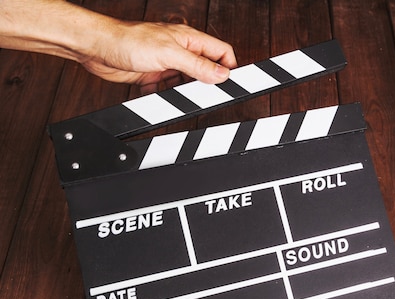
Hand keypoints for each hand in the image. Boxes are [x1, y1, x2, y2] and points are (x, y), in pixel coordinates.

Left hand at [80, 20, 236, 93]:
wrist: (96, 48)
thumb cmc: (128, 40)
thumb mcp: (169, 53)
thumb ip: (197, 65)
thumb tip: (221, 74)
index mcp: (189, 39)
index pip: (221, 52)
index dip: (229, 67)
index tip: (232, 85)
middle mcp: (180, 50)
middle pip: (206, 69)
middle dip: (207, 84)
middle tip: (207, 97)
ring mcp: (167, 63)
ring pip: (187, 82)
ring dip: (186, 93)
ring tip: (182, 98)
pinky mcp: (153, 76)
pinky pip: (168, 91)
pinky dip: (166, 98)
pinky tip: (160, 96)